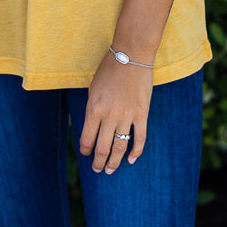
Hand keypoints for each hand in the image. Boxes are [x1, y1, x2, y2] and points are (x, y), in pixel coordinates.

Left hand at [79, 50, 153, 173]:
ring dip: (114, 162)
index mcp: (93, 109)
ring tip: (110, 170)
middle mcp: (109, 116)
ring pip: (120, 148)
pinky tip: (131, 160)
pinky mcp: (141, 114)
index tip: (85, 153)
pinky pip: (140, 139)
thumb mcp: (93, 89)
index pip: (86, 139)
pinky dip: (136, 152)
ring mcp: (126, 117)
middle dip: (98, 162)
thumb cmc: (109, 70)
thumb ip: (92, 110)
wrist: (131, 56)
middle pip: (102, 148)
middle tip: (97, 169)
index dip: (85, 150)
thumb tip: (92, 127)